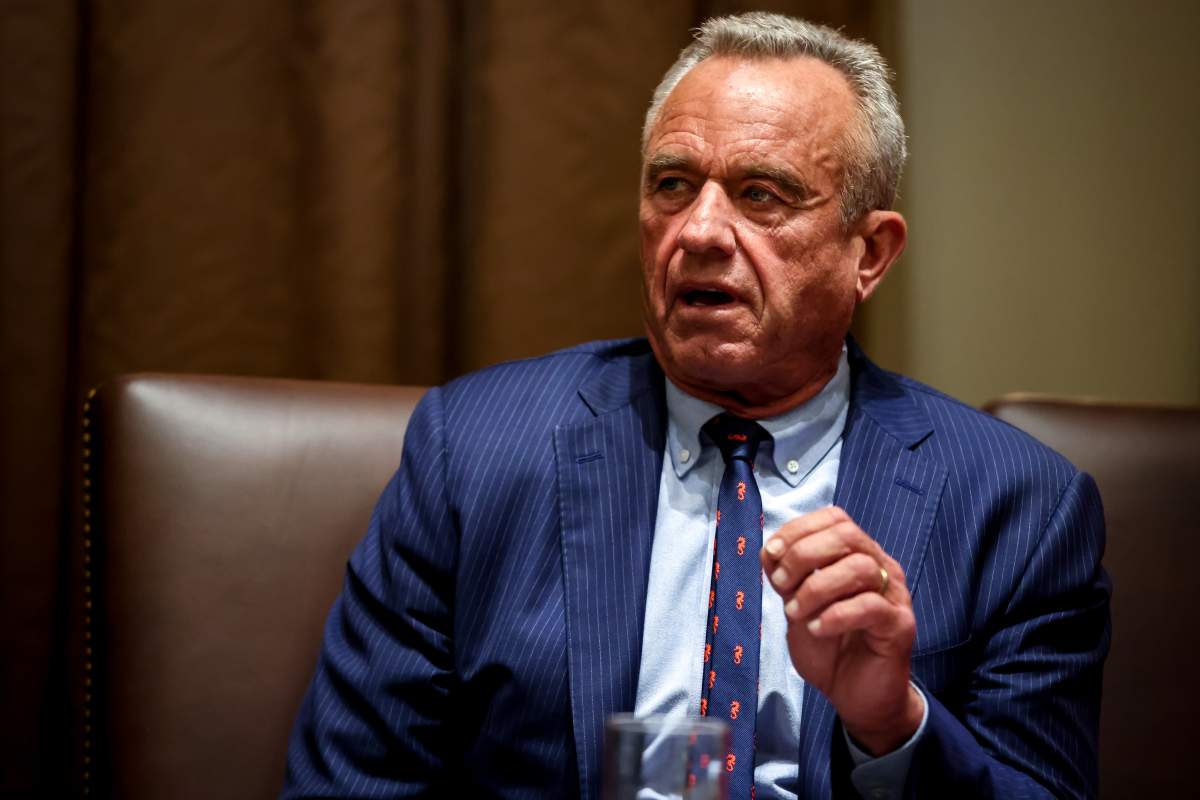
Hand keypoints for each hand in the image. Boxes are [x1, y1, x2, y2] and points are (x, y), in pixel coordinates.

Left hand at [761, 506, 923, 754]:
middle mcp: (881, 568)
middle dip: (804, 555)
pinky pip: (870, 606)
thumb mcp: (797, 606)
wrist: (855, 696)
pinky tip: (817, 628)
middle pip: (848, 535)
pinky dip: (835, 615)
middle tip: (782, 586)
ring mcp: (894, 595)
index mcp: (857, 555)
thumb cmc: (829, 648)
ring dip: (816, 588)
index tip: (772, 554)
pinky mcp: (899, 625)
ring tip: (796, 613)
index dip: (799, 529)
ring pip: (859, 567)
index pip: (835, 519)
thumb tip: (770, 551)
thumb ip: (787, 578)